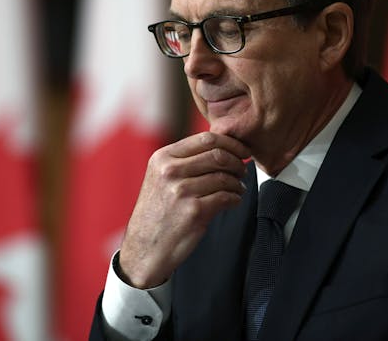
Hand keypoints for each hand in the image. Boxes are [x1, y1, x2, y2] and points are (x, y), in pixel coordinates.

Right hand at [118, 132, 249, 288]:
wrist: (145, 249)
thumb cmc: (158, 212)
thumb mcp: (161, 177)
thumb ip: (185, 160)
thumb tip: (224, 147)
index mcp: (163, 157)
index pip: (206, 138)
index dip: (231, 143)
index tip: (242, 151)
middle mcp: (170, 171)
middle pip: (218, 155)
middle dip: (237, 162)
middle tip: (243, 170)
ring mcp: (181, 191)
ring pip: (224, 177)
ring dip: (238, 183)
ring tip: (238, 188)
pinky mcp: (194, 212)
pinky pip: (226, 197)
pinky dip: (235, 198)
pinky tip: (233, 201)